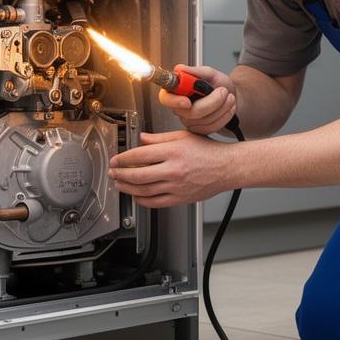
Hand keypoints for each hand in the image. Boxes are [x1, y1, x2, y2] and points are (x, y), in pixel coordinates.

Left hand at [108, 130, 235, 207]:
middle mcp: (174, 170)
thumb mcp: (183, 136)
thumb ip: (159, 139)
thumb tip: (141, 139)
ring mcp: (176, 186)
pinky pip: (155, 202)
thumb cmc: (208, 151)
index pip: (139, 155)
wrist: (226, 167)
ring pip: (144, 190)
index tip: (115, 160)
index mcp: (173, 151)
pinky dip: (141, 200)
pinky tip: (136, 195)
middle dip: (120, 174)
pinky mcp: (180, 198)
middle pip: (138, 175)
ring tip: (120, 184)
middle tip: (113, 173)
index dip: (123, 158)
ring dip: (127, 188)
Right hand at [158, 64, 237, 135]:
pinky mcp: (200, 130)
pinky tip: (229, 107)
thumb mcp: (210, 73)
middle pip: (190, 113)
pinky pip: (211, 127)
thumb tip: (179, 69)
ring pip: (204, 120)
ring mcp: (189, 121)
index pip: (166, 99)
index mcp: (176, 92)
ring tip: (230, 96)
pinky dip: (225, 116)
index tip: (187, 101)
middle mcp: (179, 108)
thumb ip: (195, 72)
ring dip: (222, 107)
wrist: (231, 96)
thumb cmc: (218, 85)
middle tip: (223, 91)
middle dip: (211, 102)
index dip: (174, 101)